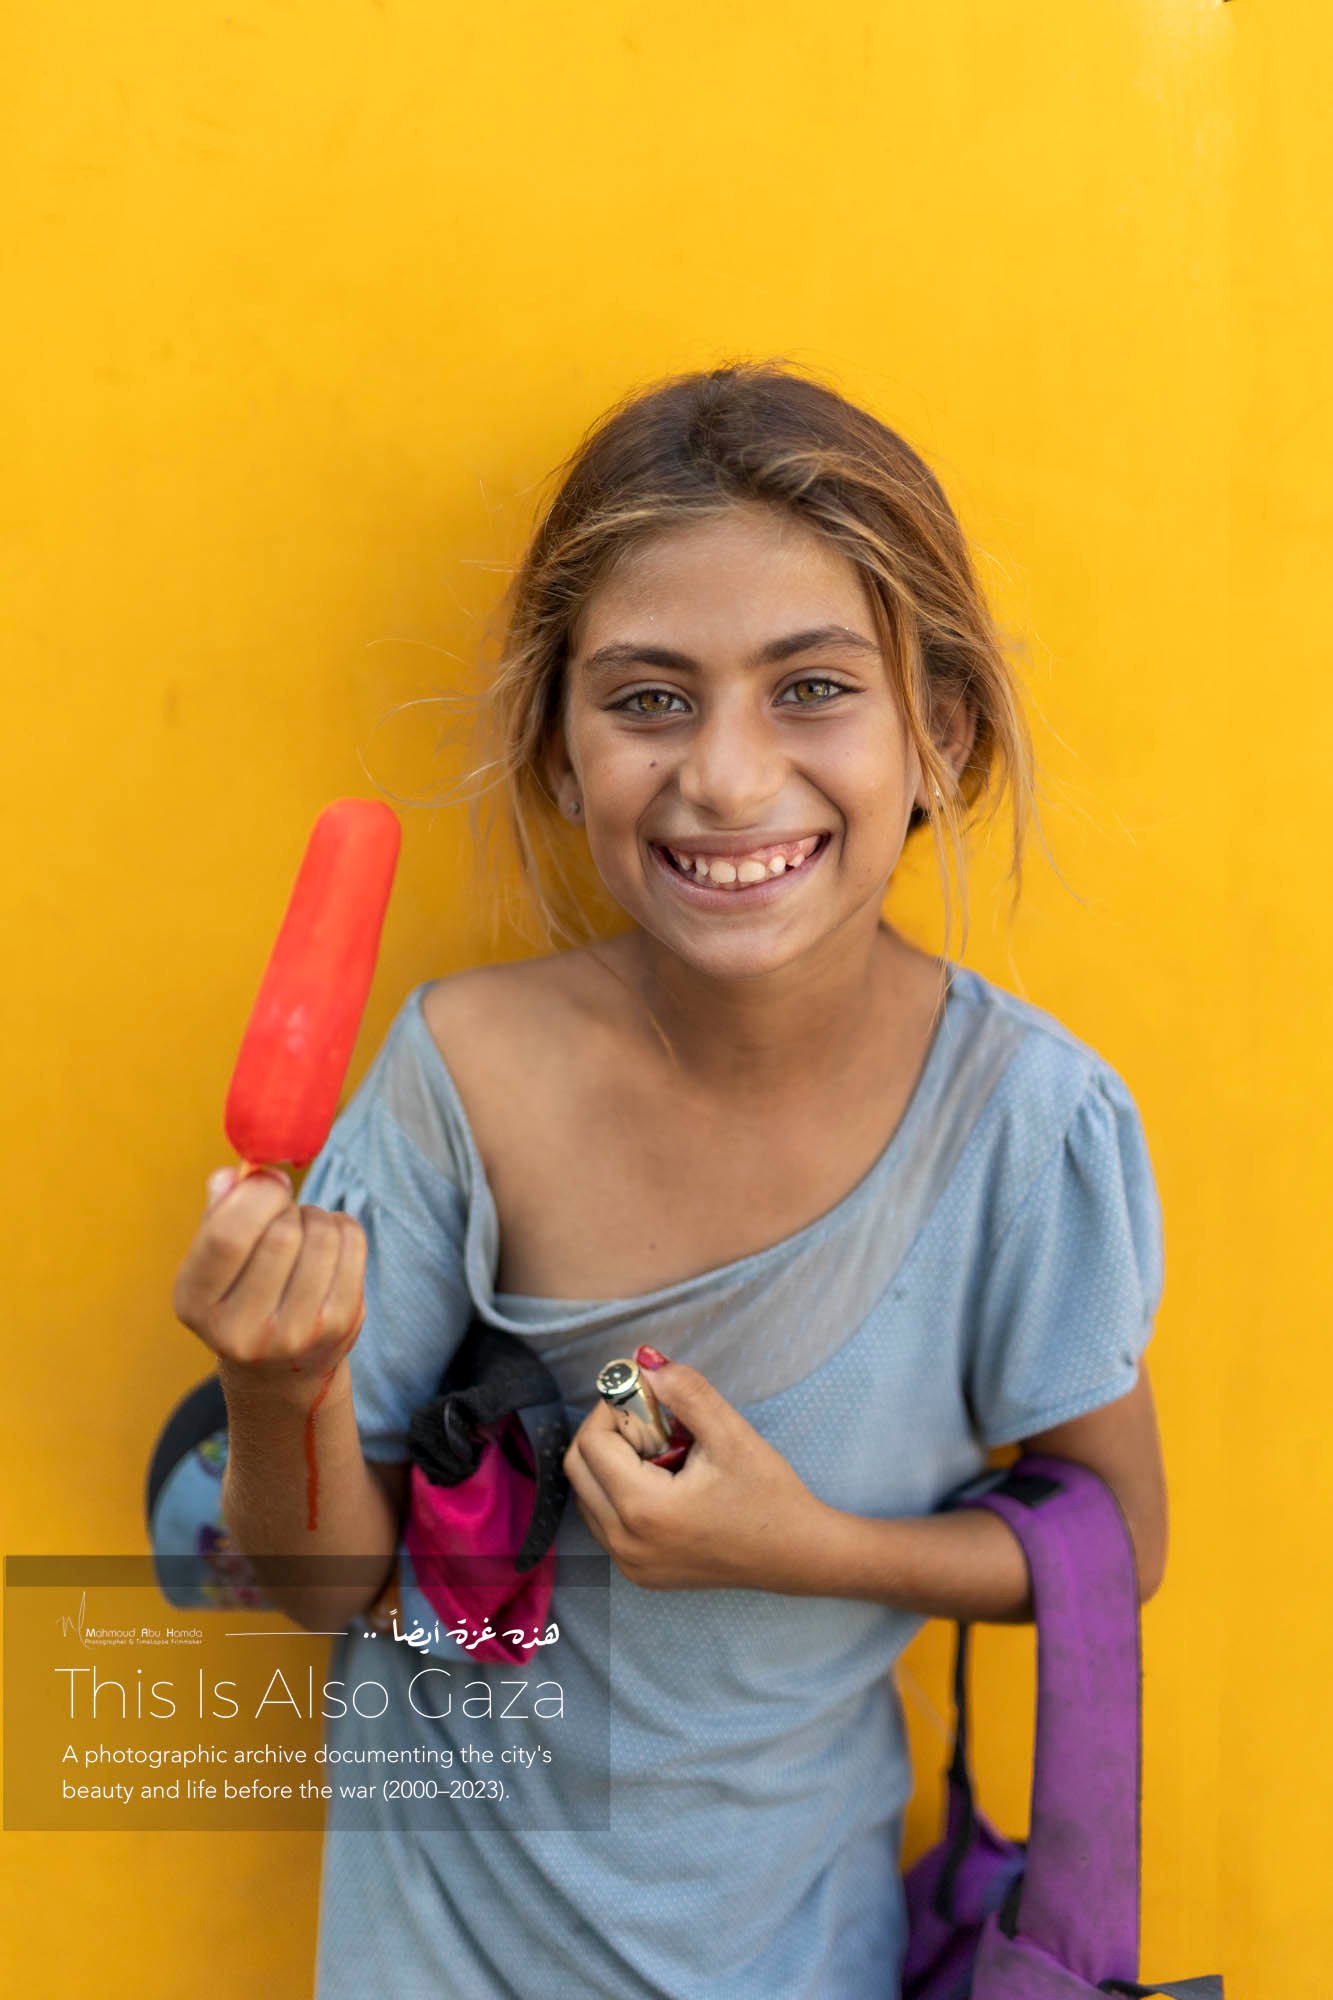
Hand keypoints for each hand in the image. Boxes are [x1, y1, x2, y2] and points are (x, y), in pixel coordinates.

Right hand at [172, 1166, 366, 1402]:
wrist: (279, 1371)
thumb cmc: (240, 1296)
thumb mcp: (212, 1263)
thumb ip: (217, 1214)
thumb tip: (235, 1175)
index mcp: (196, 1304)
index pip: (228, 1236)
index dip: (255, 1195)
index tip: (268, 1182)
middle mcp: (242, 1331)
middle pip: (282, 1234)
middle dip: (287, 1206)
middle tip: (284, 1212)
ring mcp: (295, 1334)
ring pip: (321, 1236)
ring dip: (315, 1216)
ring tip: (303, 1230)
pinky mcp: (340, 1325)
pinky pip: (351, 1245)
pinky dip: (342, 1227)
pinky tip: (327, 1243)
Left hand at [562, 1356, 832, 1593]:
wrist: (797, 1555)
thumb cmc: (769, 1496)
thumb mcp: (731, 1435)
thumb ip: (687, 1392)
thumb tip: (645, 1361)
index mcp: (643, 1509)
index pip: (593, 1443)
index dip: (611, 1408)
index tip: (643, 1394)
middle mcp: (624, 1542)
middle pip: (579, 1469)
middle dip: (606, 1432)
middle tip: (648, 1419)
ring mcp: (629, 1563)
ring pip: (588, 1496)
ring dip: (610, 1463)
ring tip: (659, 1452)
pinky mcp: (639, 1572)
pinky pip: (605, 1521)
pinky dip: (618, 1492)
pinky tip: (661, 1481)